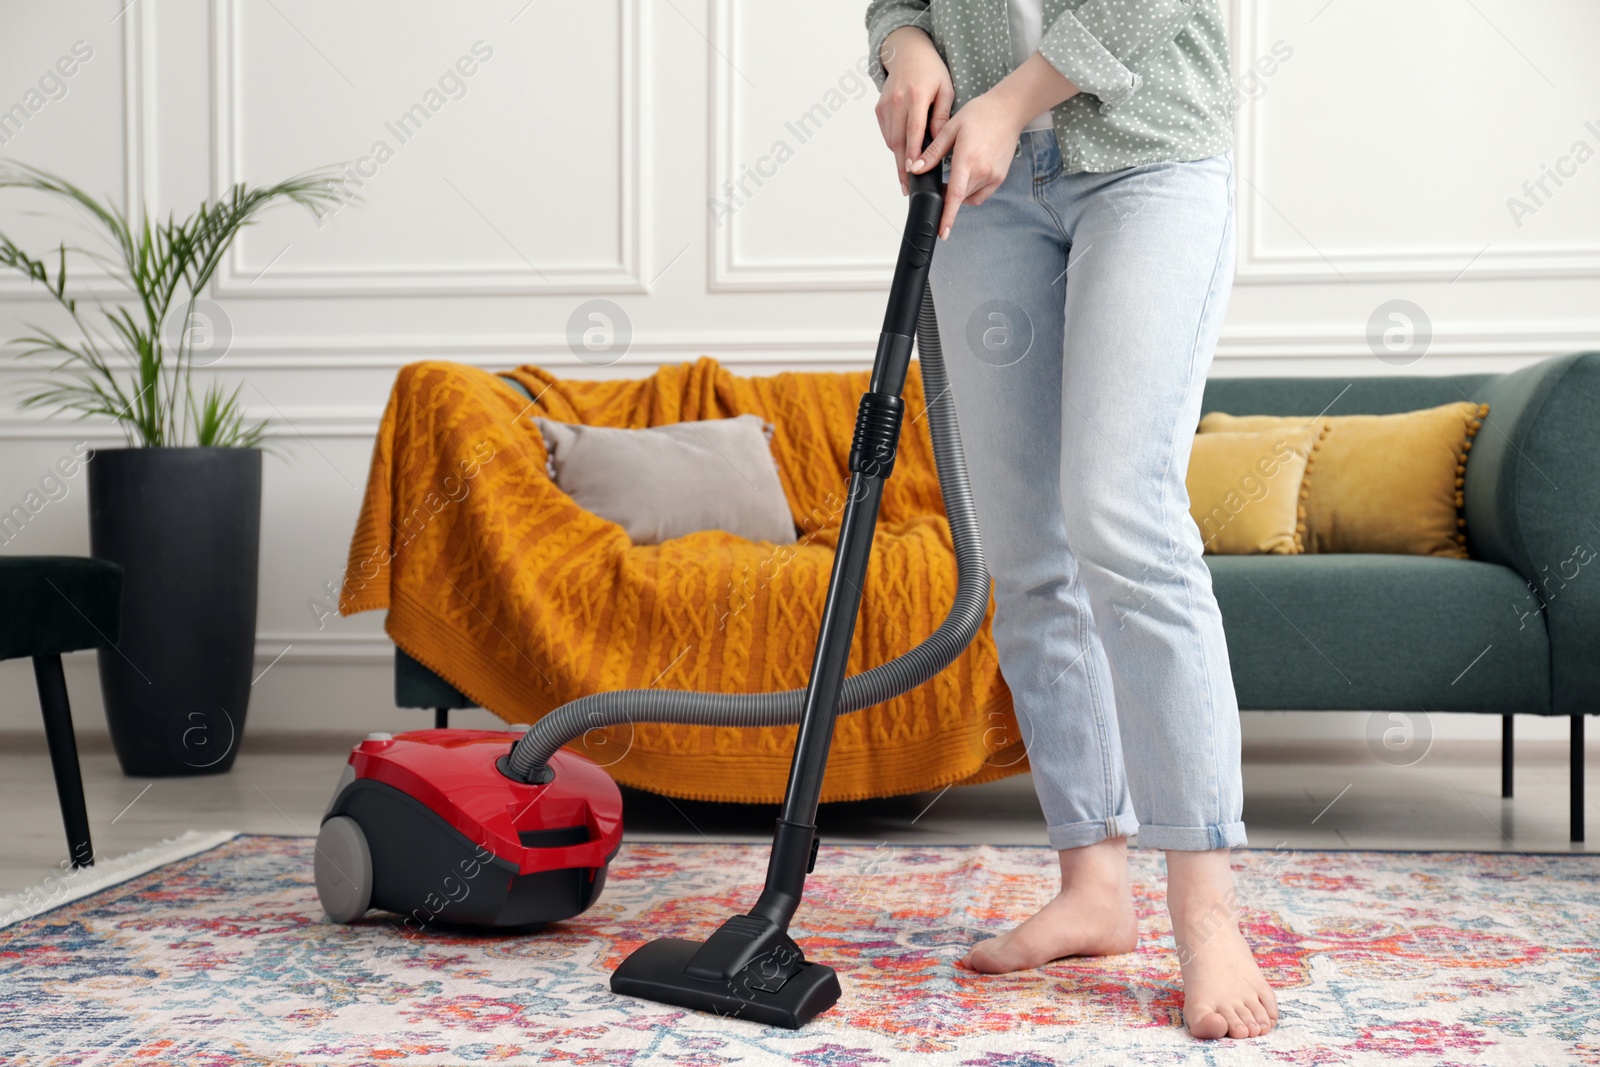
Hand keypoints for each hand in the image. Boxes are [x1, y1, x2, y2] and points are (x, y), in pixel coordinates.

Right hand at [874, 26, 953, 195]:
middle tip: (907, 186)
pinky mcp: (879, 109)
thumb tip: (938, 141)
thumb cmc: (931, 71)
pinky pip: (886, 133)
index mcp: (916, 96)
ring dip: (897, 158)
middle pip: (897, 140)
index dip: (911, 153)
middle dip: (901, 166)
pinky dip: (894, 145)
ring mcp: (885, 105)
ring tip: (906, 176)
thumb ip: (942, 116)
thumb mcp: (945, 90)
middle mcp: (897, 101)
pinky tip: (903, 153)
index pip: (913, 130)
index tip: (912, 170)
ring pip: (890, 139)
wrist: (908, 53)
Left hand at [907, 90, 1029, 238]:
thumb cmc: (981, 114)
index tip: (942, 232)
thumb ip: (933, 153)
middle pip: (960, 198)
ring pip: (970, 197)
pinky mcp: (1000, 177)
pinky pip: (981, 193)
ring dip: (960, 193)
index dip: (947, 216)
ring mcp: (993, 176)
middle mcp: (983, 171)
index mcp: (967, 160)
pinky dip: (971, 191)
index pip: (955, 196)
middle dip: (948, 197)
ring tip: (956, 174)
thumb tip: (916, 169)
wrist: (1009, 110)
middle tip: (941, 183)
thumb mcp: (951, 129)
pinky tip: (968, 175)